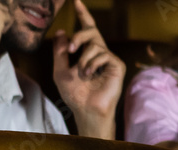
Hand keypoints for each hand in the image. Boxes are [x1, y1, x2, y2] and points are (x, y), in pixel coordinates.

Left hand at [52, 0, 123, 137]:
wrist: (86, 109)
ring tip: (82, 73)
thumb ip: (60, 51)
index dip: (83, 15)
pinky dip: (93, 63)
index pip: (87, 30)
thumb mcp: (60, 70)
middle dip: (80, 36)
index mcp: (88, 54)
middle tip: (72, 49)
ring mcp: (110, 60)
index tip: (76, 2)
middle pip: (91, 31)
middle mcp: (100, 54)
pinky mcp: (117, 66)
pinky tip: (91, 74)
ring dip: (83, 59)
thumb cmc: (75, 95)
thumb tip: (61, 32)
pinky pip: (103, 54)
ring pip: (95, 44)